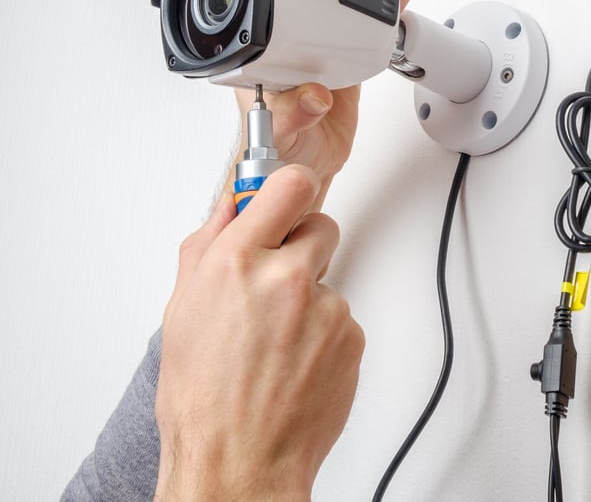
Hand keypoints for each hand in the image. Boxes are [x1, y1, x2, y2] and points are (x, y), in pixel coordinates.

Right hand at [155, 165, 363, 501]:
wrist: (238, 461)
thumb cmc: (202, 396)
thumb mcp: (182, 309)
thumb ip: (209, 245)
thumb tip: (231, 204)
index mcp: (235, 264)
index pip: (287, 185)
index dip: (289, 188)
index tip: (286, 195)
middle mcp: (285, 278)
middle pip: (320, 224)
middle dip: (302, 245)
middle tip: (277, 281)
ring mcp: (326, 308)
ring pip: (329, 277)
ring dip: (310, 298)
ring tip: (276, 341)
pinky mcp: (352, 336)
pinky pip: (342, 316)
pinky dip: (324, 333)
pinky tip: (295, 362)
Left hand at [227, 0, 414, 209]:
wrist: (302, 169)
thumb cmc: (276, 150)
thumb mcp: (281, 132)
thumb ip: (295, 114)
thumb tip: (313, 93)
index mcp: (263, 49)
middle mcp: (289, 41)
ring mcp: (318, 48)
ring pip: (337, 0)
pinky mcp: (343, 62)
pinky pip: (363, 28)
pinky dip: (381, 10)